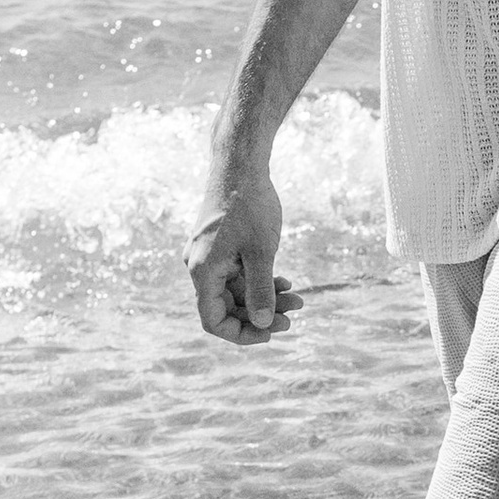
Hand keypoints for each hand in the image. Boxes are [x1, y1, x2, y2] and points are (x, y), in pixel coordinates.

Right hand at [187, 177, 296, 342]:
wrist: (240, 165)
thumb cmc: (250, 205)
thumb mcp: (261, 252)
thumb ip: (260, 290)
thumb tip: (261, 322)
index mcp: (203, 271)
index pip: (213, 320)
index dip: (241, 333)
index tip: (271, 333)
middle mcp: (200, 266)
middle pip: (227, 307)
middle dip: (260, 314)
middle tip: (294, 316)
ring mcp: (210, 255)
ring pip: (236, 290)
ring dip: (265, 297)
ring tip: (298, 298)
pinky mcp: (220, 246)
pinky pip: (238, 274)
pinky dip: (260, 281)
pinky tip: (284, 281)